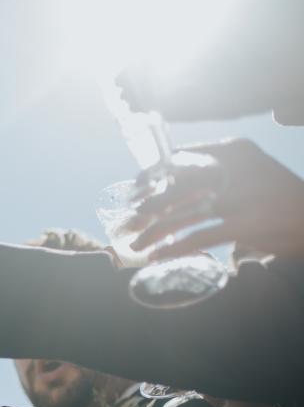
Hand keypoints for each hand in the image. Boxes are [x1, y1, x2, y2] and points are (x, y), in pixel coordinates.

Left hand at [125, 139, 303, 261]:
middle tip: (129, 221)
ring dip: (153, 232)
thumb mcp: (250, 171)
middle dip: (147, 207)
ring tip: (136, 245)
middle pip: (175, 188)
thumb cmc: (277, 197)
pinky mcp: (245, 224)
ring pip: (182, 214)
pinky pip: (198, 237)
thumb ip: (217, 171)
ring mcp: (240, 197)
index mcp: (234, 149)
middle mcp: (235, 168)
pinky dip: (174, 248)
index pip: (180, 157)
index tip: (136, 189)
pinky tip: (158, 256)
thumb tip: (169, 182)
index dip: (152, 174)